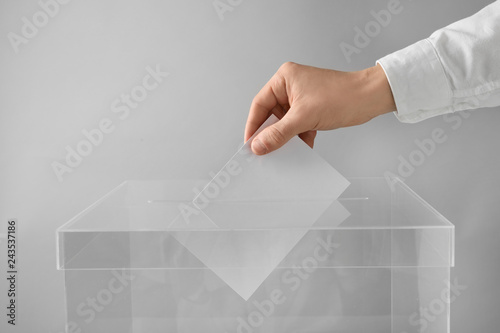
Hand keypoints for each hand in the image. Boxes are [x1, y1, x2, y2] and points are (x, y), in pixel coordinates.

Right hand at [244, 62, 395, 154]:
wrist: (371, 98)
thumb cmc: (343, 96)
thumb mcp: (305, 117)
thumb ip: (279, 133)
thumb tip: (259, 145)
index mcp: (284, 78)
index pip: (260, 104)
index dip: (254, 125)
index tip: (250, 143)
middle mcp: (290, 86)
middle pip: (271, 114)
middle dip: (271, 133)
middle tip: (265, 150)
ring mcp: (301, 97)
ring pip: (285, 122)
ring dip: (286, 137)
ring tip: (285, 151)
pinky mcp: (311, 108)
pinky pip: (297, 125)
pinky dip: (298, 136)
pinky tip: (302, 146)